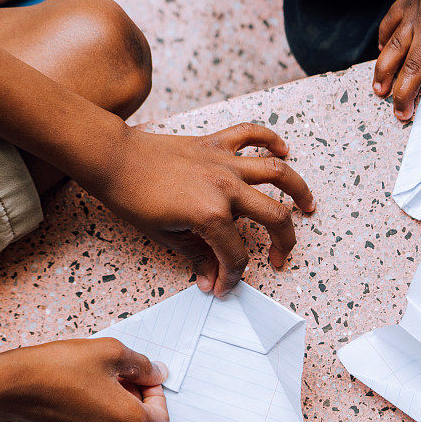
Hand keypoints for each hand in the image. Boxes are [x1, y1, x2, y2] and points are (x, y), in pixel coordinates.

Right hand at [7, 338, 168, 421]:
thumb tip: (157, 374)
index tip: (144, 381)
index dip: (157, 396)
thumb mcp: (112, 353)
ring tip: (113, 408)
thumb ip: (142, 366)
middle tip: (127, 388)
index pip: (162, 420)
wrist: (16, 383)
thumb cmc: (60, 367)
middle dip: (144, 413)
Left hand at [96, 123, 314, 296]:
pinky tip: (284, 150)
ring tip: (308, 207)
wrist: (112, 159)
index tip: (222, 287)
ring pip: (276, 172)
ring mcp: (223, 162)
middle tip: (279, 258)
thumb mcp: (165, 236)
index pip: (235, 254)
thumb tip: (210, 279)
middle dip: (282, 243)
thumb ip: (196, 256)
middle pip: (273, 217)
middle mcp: (225, 186)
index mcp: (211, 214)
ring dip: (299, 190)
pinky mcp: (215, 144)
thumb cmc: (131, 197)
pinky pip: (250, 134)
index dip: (232, 276)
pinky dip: (271, 139)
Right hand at [374, 0, 420, 121]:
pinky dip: (383, 40)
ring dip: (384, 74)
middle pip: (413, 70)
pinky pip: (389, 24)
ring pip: (394, 51)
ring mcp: (413, 15)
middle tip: (401, 116)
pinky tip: (381, 53)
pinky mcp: (405, 1)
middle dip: (405, 96)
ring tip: (379, 92)